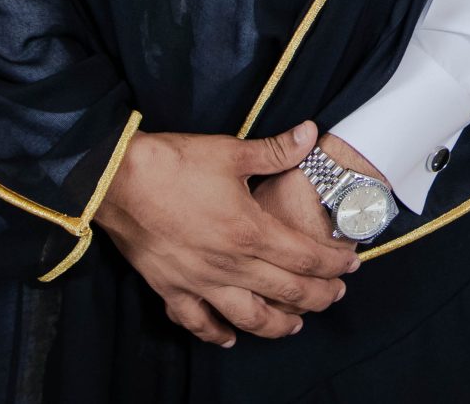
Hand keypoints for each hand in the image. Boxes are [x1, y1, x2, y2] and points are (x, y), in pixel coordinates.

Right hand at [95, 121, 358, 346]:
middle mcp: (230, 265)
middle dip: (318, 297)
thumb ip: (276, 149)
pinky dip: (216, 333)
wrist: (117, 181)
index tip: (351, 264)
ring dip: (277, 325)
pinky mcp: (171, 288)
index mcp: (250, 232)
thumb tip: (311, 133)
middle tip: (337, 295)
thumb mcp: (230, 151)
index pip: (305, 257)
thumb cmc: (174, 164)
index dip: (333, 263)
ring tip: (295, 325)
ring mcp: (199, 281)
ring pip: (248, 317)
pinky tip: (230, 336)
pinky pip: (197, 322)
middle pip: (286, 292)